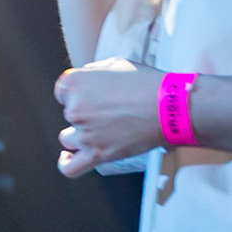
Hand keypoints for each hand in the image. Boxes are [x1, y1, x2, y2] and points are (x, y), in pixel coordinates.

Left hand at [54, 57, 164, 177]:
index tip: (93, 96)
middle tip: (111, 111)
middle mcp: (75, 107)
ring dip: (81, 134)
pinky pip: (70, 166)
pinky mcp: (96, 154)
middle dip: (86, 113)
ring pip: (68, 138)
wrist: (168, 107)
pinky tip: (67, 158)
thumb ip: (94, 72)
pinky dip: (65, 163)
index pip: (63, 92)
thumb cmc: (146, 83)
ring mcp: (84, 133)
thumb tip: (86, 79)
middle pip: (69, 114)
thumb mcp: (115, 64)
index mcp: (75, 82)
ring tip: (101, 130)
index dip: (78, 94)